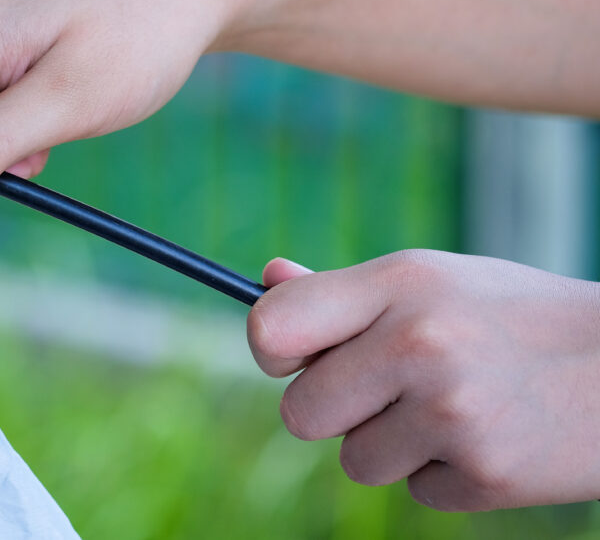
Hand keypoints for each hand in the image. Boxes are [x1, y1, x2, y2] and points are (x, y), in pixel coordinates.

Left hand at [249, 250, 599, 510]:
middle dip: (332, 409)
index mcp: (399, 284)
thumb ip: (341, 290)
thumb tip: (266, 281)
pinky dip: (443, 471)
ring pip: (356, 461)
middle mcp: (419, 344)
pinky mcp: (487, 475)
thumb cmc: (505, 315)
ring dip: (392, 443)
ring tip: (453, 405)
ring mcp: (454, 413)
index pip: (271, 328)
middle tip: (384, 387)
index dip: (272, 351)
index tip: (295, 356)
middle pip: (300, 414)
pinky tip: (488, 433)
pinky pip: (415, 490)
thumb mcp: (428, 280)